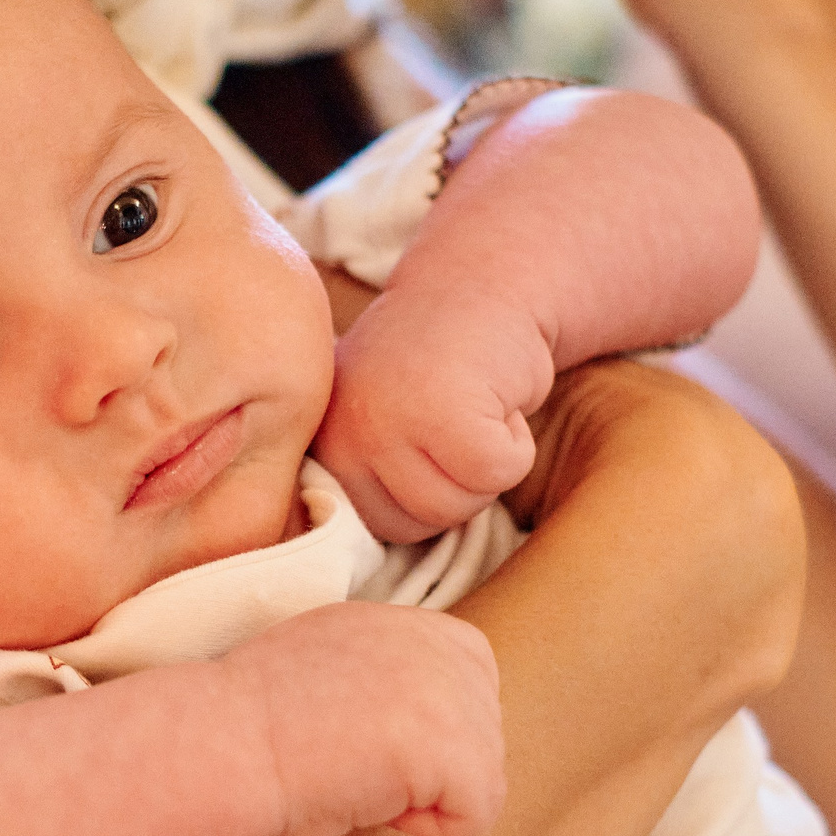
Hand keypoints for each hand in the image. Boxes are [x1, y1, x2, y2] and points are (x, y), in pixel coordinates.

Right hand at [222, 600, 504, 835]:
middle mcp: (438, 643)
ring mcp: (452, 692)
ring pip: (483, 779)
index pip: (470, 690)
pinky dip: (426, 829)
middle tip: (347, 762)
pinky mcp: (456, 748)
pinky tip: (368, 801)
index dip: (417, 737)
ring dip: (421, 798)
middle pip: (483, 737)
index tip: (353, 741)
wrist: (220, 744)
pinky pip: (475, 816)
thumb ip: (387, 679)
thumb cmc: (255, 728)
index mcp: (408, 623)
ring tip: (353, 777)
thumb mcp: (331, 671)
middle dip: (425, 769)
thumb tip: (416, 727)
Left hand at [315, 282, 553, 543]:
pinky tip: (493, 395)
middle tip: (453, 415)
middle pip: (416, 523)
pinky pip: (496, 472)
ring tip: (470, 404)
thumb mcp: (377, 416)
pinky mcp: (445, 414)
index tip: (424, 435)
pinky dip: (514, 442)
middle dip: (455, 482)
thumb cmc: (437, 363)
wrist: (480, 285)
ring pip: (458, 505)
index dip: (421, 490)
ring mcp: (388, 421)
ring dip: (486, 463)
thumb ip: (364, 473)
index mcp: (321, 440)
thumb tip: (358, 550)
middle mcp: (342, 430)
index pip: (374, 526)